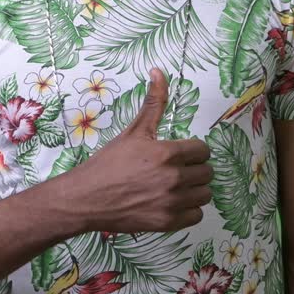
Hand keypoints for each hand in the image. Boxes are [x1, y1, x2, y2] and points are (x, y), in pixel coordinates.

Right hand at [73, 68, 213, 233]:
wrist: (86, 198)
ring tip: (176, 187)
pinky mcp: (167, 223)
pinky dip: (188, 210)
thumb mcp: (134, 131)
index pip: (203, 150)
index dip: (193, 151)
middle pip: (207, 172)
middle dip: (195, 169)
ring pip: (205, 195)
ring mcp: (171, 203)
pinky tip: (173, 203)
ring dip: (194, 190)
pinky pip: (196, 216)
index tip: (181, 154)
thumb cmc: (109, 163)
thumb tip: (158, 71)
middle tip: (177, 170)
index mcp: (168, 153)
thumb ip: (153, 102)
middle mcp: (174, 178)